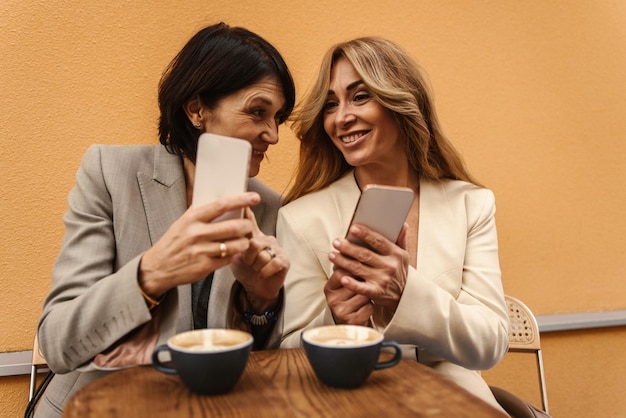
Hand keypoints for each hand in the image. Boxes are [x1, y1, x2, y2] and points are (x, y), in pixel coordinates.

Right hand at [138, 192, 260, 297]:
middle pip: (233, 227)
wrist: (158, 267)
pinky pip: (229, 259)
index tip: (254, 197)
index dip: (241, 200)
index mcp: (192, 218)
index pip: (221, 205)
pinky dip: (234, 254)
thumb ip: (201, 212)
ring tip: (243, 240)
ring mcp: (202, 251)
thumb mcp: (182, 222)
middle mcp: (197, 234)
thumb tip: (224, 200)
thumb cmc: (174, 242)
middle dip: (247, 226)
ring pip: (235, 245)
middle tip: (249, 226)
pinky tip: (231, 252)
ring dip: (244, 242)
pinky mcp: (205, 266)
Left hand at [230, 208, 288, 312]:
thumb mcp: (235, 255)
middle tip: (249, 263)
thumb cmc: (246, 270)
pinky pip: (272, 263)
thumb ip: (232, 242)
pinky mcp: (284, 261)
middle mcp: (267, 238)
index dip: (246, 209)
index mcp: (254, 235)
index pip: (250, 219)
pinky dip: (264, 272)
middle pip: (254, 242)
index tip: (244, 198)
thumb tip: (225, 227)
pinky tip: (263, 273)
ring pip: (262, 255)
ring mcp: (277, 249)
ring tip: (256, 269)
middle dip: (248, 257)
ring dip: (256, 267)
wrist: (256, 288)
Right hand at [324, 265, 372, 325]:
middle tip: (365, 285)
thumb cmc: (350, 300)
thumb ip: (347, 271)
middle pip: (355, 283)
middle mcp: (332, 300)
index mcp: (329, 288)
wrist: (352, 323)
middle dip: (362, 283)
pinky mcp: (352, 321)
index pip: (342, 272)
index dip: (353, 270)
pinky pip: (368, 307)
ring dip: (368, 296)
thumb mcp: (344, 285)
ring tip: (364, 298)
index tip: (360, 270)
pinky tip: (365, 308)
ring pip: (364, 295)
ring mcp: (341, 311)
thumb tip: (357, 250)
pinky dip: (370, 307)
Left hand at [329, 223, 408, 313]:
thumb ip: (400, 239)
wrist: (406, 296)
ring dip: (343, 261)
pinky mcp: (377, 292)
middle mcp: (390, 266)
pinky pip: (362, 288)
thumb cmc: (399, 271)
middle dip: (348, 247)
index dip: (365, 234)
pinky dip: (352, 283)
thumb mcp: (404, 255)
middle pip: (365, 254)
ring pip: (358, 268)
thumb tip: (402, 224)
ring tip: (332, 255)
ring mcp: (383, 280)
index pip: (379, 241)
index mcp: (396, 254)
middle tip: (336, 242)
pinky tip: (342, 278)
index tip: (353, 228)